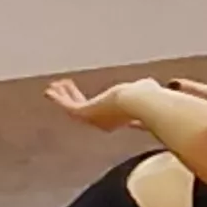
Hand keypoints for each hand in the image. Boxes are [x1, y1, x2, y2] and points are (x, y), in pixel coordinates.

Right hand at [45, 77, 168, 131]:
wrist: (141, 102)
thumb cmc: (147, 98)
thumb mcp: (148, 89)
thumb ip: (148, 87)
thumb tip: (156, 83)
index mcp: (120, 120)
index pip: (104, 115)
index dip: (97, 105)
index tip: (93, 100)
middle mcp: (103, 123)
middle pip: (86, 110)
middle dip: (75, 97)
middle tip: (67, 87)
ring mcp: (92, 119)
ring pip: (74, 107)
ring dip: (64, 96)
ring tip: (55, 86)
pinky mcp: (83, 113)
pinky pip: (66, 105)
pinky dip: (58, 98)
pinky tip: (50, 90)